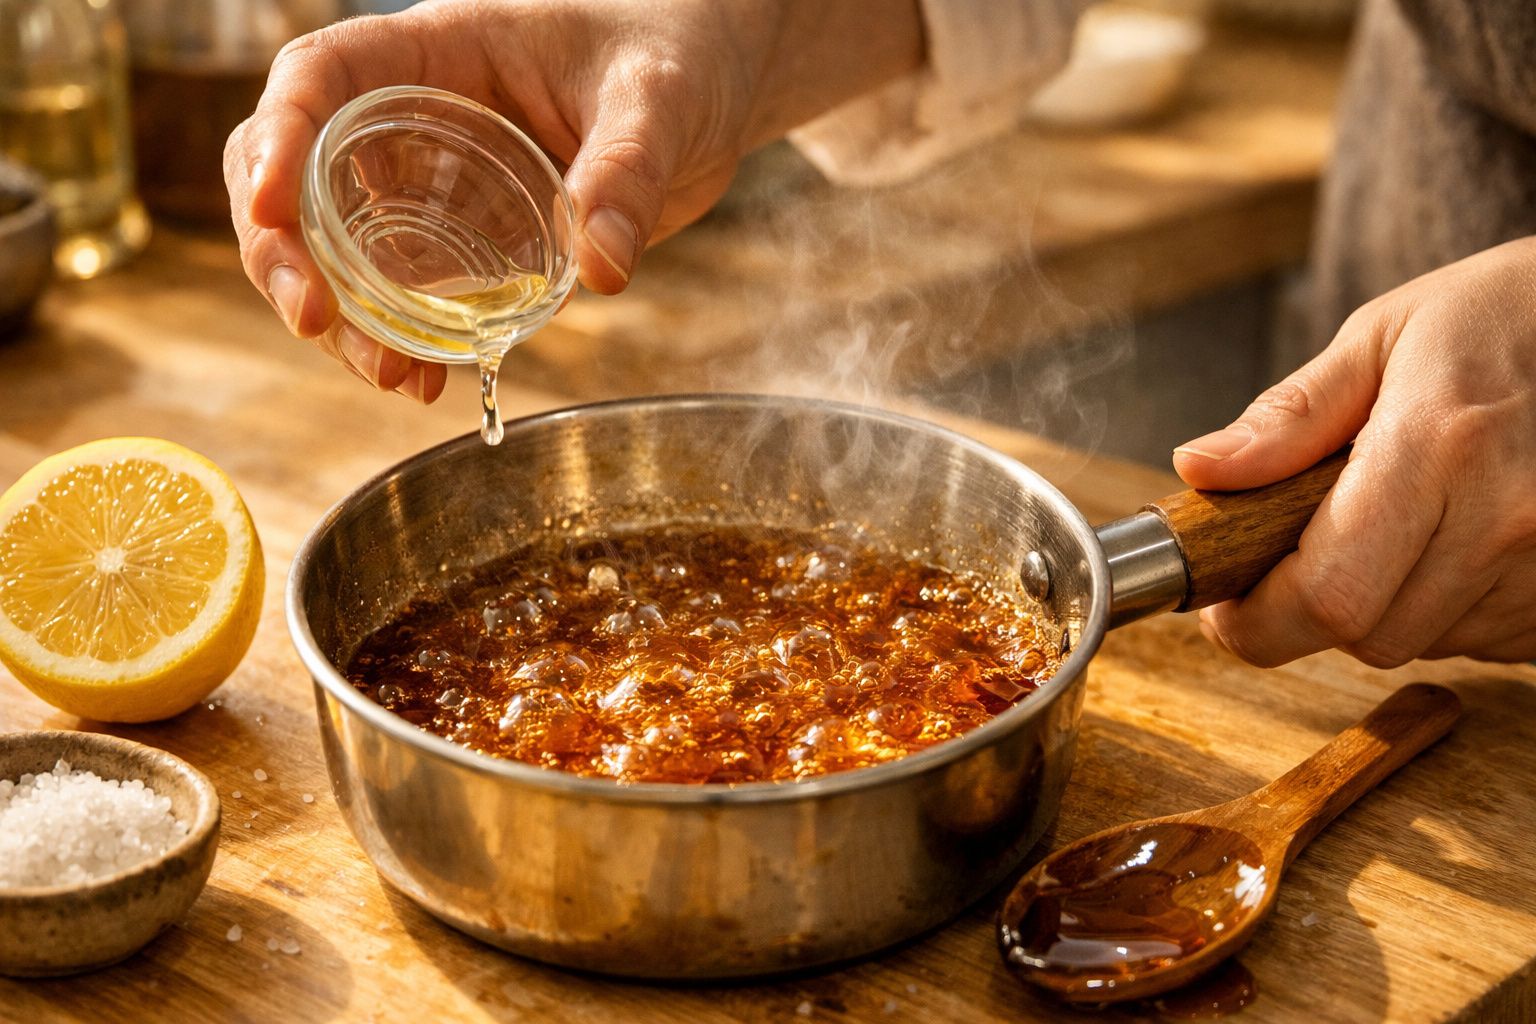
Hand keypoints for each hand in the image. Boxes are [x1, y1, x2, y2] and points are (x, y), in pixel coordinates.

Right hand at [224, 0, 921, 400]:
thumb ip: (627, 172)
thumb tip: (604, 269)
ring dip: (340, 318)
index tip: (271, 208)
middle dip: (282, 251)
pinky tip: (424, 381)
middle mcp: (409, 119)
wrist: (704, 91)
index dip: (275, 138)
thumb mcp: (656, 101)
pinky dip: (395, 340)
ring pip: (335, 250)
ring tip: (392, 375)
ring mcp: (427, 185)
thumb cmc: (673, 55)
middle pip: (295, 176)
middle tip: (315, 321)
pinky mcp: (460, 243)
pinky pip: (400, 294)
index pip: (317, 77)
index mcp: (435, 52)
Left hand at [1172, 237, 1535, 666]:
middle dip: (1313, 607)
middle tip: (1303, 549)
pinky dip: (1450, 608)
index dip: (1258, 621)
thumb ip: (1288, 418)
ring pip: (1425, 643)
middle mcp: (1505, 518)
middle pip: (1369, 634)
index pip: (1328, 595)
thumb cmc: (1495, 318)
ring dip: (1384, 605)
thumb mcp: (1379, 339)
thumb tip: (1199, 469)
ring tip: (1400, 523)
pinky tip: (1455, 540)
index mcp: (1438, 447)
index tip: (1224, 604)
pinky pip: (1484, 640)